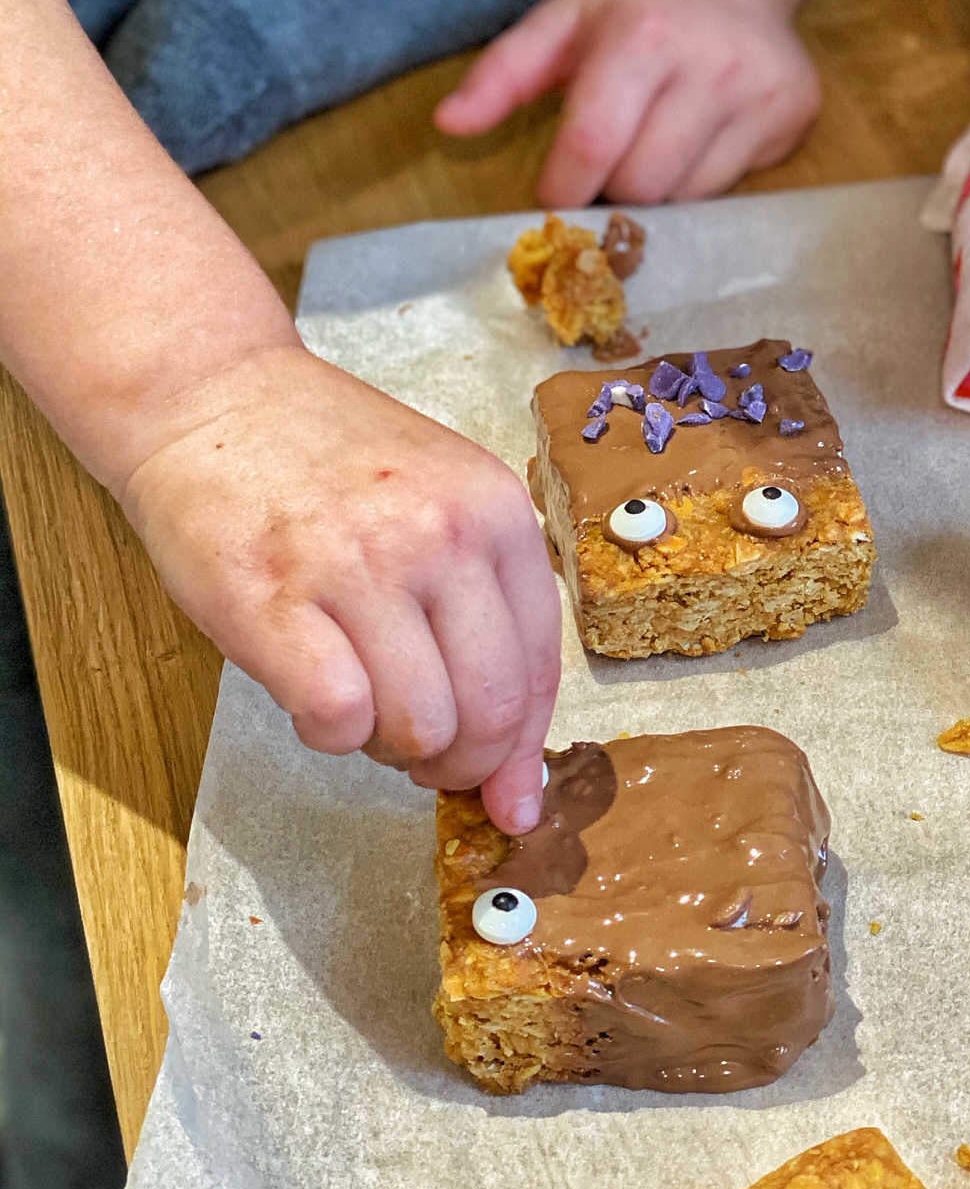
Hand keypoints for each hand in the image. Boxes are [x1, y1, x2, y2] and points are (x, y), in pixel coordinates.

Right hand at [118, 347, 560, 832]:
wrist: (210, 395)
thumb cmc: (328, 466)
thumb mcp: (438, 509)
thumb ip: (486, 627)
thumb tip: (519, 793)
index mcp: (498, 512)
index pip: (540, 671)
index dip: (522, 750)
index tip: (505, 790)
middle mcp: (442, 534)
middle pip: (491, 715)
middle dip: (459, 762)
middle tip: (420, 751)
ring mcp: (360, 563)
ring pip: (419, 729)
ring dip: (389, 748)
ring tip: (360, 702)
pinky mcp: (275, 599)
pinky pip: (337, 720)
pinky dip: (328, 733)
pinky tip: (312, 692)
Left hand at [435, 0, 820, 206]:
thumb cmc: (631, 7)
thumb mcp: (559, 24)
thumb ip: (499, 74)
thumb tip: (447, 123)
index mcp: (644, 33)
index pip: (594, 143)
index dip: (566, 185)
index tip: (556, 192)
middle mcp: (713, 61)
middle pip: (643, 182)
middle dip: (614, 186)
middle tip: (611, 159)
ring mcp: (762, 90)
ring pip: (691, 197)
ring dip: (660, 189)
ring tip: (656, 141)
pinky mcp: (795, 114)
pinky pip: (734, 189)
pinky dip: (703, 180)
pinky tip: (700, 137)